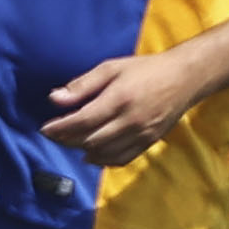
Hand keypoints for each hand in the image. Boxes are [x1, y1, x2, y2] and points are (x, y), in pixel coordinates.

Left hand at [41, 52, 204, 166]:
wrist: (184, 78)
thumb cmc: (144, 70)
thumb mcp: (111, 68)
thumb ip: (82, 85)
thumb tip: (54, 99)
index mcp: (118, 99)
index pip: (81, 121)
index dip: (59, 128)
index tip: (44, 129)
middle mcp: (130, 121)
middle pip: (90, 140)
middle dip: (67, 140)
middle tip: (54, 135)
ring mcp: (141, 134)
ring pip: (104, 153)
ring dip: (82, 150)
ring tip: (70, 142)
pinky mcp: (150, 142)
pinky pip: (122, 158)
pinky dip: (103, 160)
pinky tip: (91, 155)